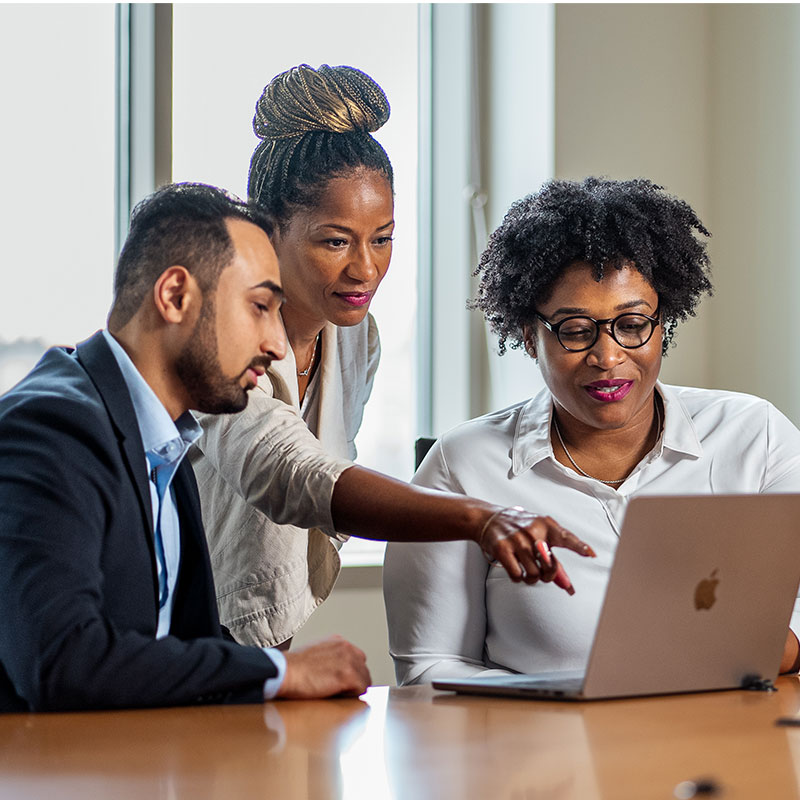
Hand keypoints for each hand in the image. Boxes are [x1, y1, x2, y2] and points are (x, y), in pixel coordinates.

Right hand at [276, 635, 370, 698]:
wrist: (285, 671)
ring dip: (353, 690)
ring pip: (364, 680)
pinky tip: (336, 696)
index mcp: (338, 642)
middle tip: (341, 692)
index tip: (342, 683)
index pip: (356, 659)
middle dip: (355, 681)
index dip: (351, 673)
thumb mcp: (313, 654)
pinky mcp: (349, 675)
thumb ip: (328, 659)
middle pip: (363, 669)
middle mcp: (346, 648)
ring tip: (337, 695)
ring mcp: (349, 660)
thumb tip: (332, 673)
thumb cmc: (291, 667)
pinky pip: (361, 690)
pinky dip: (352, 696)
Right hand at [477, 506, 595, 591]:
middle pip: (550, 566)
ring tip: (527, 571)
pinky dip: (518, 578)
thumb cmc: (518, 527)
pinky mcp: (502, 549)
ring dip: (532, 579)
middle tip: (544, 574)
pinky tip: (516, 570)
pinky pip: (517, 575)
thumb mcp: (539, 535)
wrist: (488, 519)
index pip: (566, 537)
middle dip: (549, 575)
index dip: (579, 546)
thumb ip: (554, 559)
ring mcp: (516, 540)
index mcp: (545, 525)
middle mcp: (532, 531)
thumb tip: (567, 585)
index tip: (591, 553)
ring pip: (534, 574)